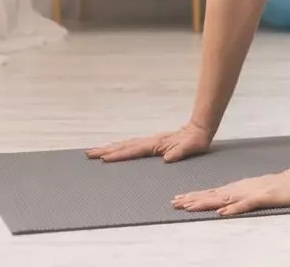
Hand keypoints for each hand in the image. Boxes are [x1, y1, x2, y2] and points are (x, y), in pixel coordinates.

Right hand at [85, 121, 212, 163]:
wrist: (200, 129)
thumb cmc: (196, 141)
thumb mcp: (191, 148)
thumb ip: (179, 152)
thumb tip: (168, 158)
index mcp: (157, 144)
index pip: (134, 150)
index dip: (119, 155)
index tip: (104, 158)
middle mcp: (150, 142)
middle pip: (124, 145)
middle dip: (106, 150)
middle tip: (89, 153)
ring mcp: (150, 141)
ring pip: (126, 144)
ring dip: (110, 148)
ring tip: (95, 152)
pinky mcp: (152, 144)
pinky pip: (132, 146)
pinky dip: (120, 147)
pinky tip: (114, 150)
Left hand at [171, 166, 289, 216]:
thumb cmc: (280, 188)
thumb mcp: (257, 193)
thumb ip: (241, 199)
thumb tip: (223, 206)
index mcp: (239, 189)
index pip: (213, 194)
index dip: (195, 197)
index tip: (179, 200)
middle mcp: (242, 189)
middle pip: (214, 195)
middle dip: (193, 199)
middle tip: (175, 202)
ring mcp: (252, 193)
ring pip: (224, 199)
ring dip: (206, 203)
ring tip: (189, 206)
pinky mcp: (263, 198)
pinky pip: (246, 204)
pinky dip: (234, 208)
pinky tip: (223, 213)